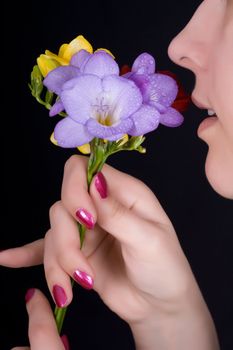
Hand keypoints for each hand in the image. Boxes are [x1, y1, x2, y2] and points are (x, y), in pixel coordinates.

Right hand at [1, 155, 218, 348]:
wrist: (159, 305)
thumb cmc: (165, 269)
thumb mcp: (149, 239)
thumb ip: (118, 212)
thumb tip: (93, 181)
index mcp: (123, 193)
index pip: (84, 171)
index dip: (75, 190)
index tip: (85, 220)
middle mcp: (100, 206)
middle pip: (62, 206)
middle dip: (67, 242)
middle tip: (84, 270)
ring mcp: (86, 230)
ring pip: (53, 233)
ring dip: (59, 264)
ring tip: (80, 286)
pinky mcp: (76, 253)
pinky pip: (45, 249)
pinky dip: (26, 254)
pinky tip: (6, 259)